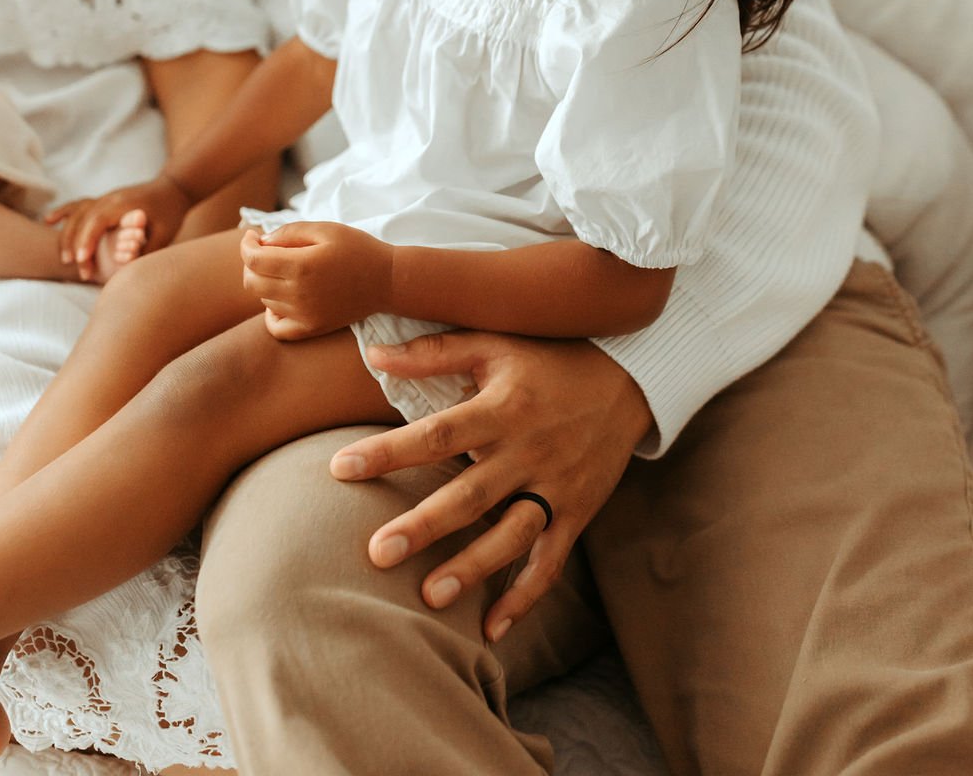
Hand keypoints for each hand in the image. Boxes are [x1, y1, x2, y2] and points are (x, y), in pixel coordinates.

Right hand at [46, 175, 190, 274]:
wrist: (176, 187)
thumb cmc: (171, 212)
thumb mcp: (165, 233)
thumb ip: (147, 249)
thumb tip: (130, 268)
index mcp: (123, 204)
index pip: (98, 222)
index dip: (88, 240)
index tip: (82, 260)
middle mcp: (110, 198)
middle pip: (83, 219)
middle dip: (76, 244)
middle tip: (76, 269)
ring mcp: (105, 198)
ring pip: (77, 213)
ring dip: (68, 234)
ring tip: (65, 259)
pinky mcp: (104, 201)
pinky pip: (79, 205)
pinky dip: (63, 212)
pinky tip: (48, 221)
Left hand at [240, 222, 393, 339]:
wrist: (387, 280)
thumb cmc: (357, 249)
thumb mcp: (325, 228)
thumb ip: (289, 232)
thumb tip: (261, 242)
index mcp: (301, 266)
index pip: (253, 259)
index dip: (247, 245)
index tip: (252, 236)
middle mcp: (299, 294)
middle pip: (251, 282)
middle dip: (251, 263)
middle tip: (265, 251)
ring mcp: (304, 315)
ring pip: (263, 300)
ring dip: (265, 283)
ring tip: (284, 270)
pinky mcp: (312, 329)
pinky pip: (276, 328)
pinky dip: (271, 315)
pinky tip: (281, 300)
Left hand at [328, 333, 651, 641]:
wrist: (631, 378)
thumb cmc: (550, 357)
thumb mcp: (497, 343)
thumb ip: (435, 352)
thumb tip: (374, 356)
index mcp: (504, 407)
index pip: (438, 432)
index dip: (389, 450)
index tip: (341, 467)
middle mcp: (529, 450)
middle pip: (471, 494)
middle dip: (425, 525)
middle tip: (378, 553)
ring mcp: (555, 486)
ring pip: (512, 534)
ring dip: (473, 567)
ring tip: (429, 596)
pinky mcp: (577, 512)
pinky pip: (551, 561)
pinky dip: (525, 597)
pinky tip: (492, 629)